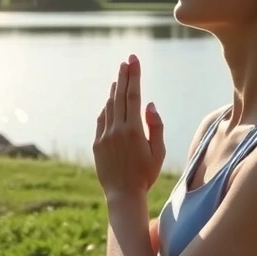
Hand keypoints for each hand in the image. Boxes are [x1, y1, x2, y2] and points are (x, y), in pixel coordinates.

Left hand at [93, 54, 165, 197]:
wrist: (123, 194)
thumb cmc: (146, 174)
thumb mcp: (158, 152)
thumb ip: (155, 126)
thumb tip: (149, 104)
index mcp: (134, 130)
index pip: (133, 96)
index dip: (134, 76)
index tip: (134, 61)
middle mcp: (117, 129)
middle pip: (120, 96)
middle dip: (124, 76)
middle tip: (126, 61)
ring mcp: (104, 136)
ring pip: (110, 107)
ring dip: (115, 90)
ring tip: (119, 78)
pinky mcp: (97, 143)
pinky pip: (102, 120)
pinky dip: (107, 108)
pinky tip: (111, 101)